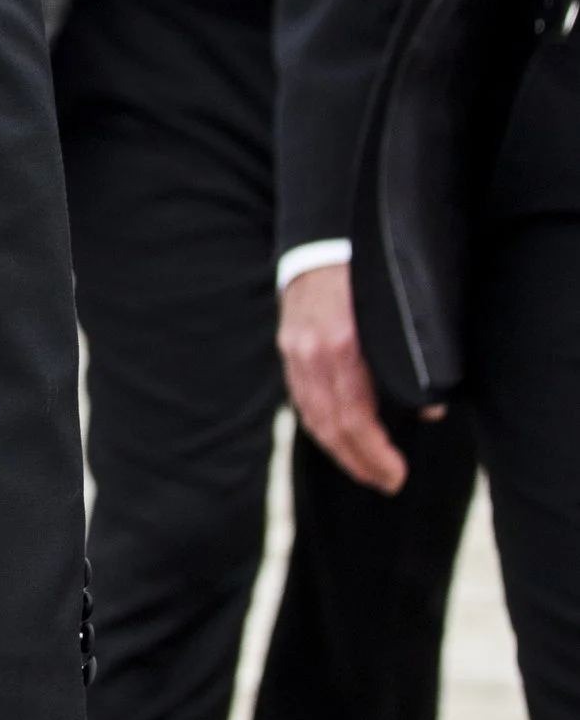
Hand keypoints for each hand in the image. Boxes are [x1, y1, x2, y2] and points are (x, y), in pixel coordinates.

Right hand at [277, 261, 415, 492]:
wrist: (325, 237)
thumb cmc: (368, 274)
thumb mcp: (397, 315)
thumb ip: (411, 362)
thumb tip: (430, 411)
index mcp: (343, 345)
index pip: (355, 419)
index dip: (375, 455)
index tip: (398, 475)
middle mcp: (312, 352)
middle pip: (331, 427)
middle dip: (360, 462)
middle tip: (388, 483)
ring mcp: (295, 350)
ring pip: (312, 416)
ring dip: (340, 449)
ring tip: (366, 468)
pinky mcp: (288, 346)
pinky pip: (302, 398)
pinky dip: (322, 423)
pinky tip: (341, 435)